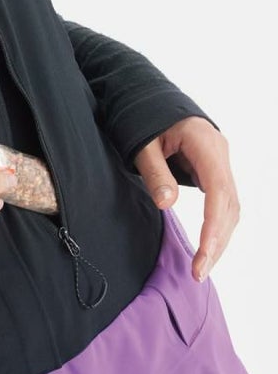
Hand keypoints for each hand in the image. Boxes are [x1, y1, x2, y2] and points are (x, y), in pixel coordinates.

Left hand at [132, 116, 239, 282]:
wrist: (150, 102)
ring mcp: (220, 164)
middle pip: (229, 205)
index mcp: (207, 145)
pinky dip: (216, 226)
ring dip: (219, 238)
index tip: (204, 253)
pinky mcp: (213, 171)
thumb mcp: (143, 144)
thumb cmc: (144, 119)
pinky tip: (207, 247)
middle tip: (199, 272)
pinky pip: (222, 203)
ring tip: (202, 267)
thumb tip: (167, 204)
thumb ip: (155, 173)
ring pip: (230, 207)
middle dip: (217, 241)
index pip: (218, 192)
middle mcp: (220, 155)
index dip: (213, 226)